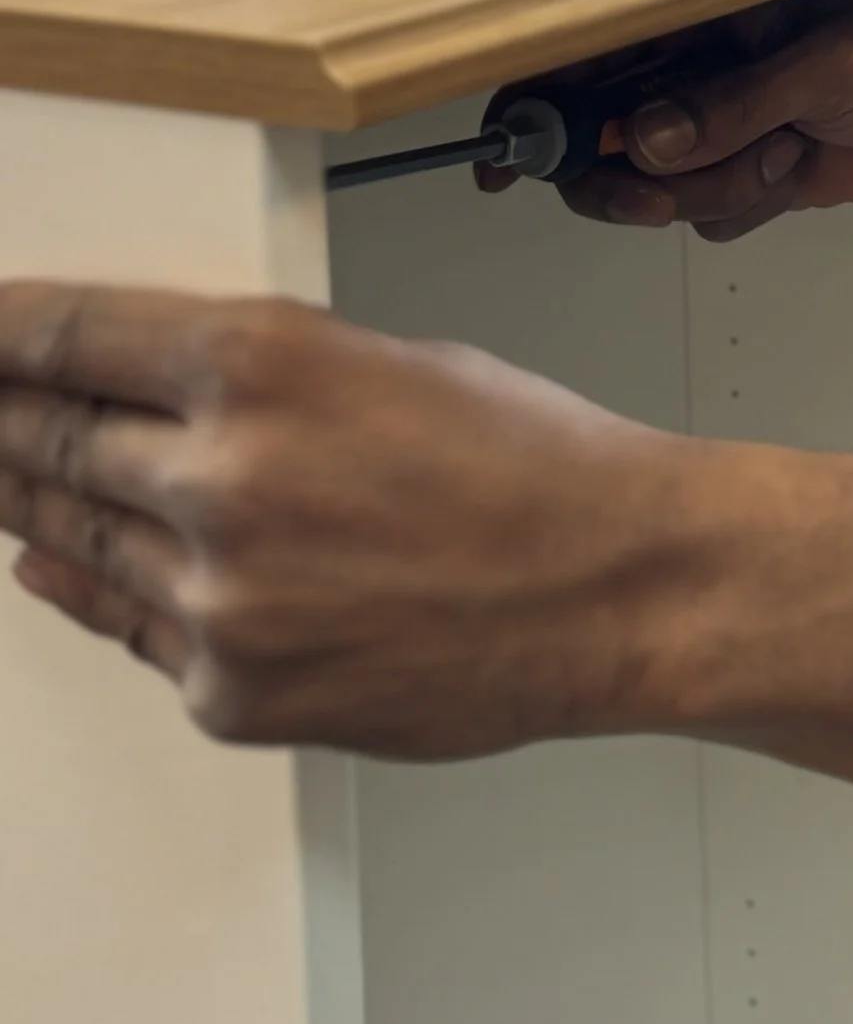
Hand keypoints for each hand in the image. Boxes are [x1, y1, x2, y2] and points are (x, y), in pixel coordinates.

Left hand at [0, 281, 852, 822]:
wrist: (620, 589)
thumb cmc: (538, 468)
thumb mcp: (388, 361)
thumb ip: (257, 376)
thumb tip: (148, 387)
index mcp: (261, 366)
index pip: (66, 334)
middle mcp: (221, 478)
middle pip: (47, 439)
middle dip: (3, 421)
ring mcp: (219, 596)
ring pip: (75, 539)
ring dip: (37, 506)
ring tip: (11, 481)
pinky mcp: (232, 689)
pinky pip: (134, 630)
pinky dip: (102, 592)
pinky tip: (61, 568)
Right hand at [538, 0, 852, 319]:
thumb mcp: (818, 69)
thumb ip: (731, 106)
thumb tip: (647, 140)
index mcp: (690, 13)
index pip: (581, 53)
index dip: (532, 103)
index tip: (505, 156)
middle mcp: (683, 70)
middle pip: (595, 138)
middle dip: (626, 177)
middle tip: (657, 196)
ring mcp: (703, 129)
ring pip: (652, 188)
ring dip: (719, 187)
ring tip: (787, 153)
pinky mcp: (730, 176)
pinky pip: (702, 216)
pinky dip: (749, 204)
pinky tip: (800, 168)